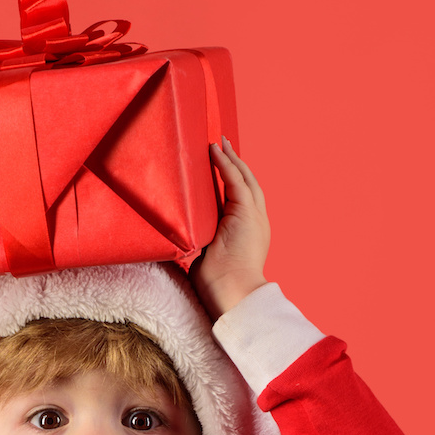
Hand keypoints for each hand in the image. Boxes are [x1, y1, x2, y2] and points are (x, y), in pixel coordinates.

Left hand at [192, 139, 271, 319]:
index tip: (220, 164)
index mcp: (248, 230)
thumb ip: (199, 240)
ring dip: (231, 158)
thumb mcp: (206, 254)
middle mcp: (256, 220)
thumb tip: (178, 236)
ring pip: (245, 178)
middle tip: (222, 145)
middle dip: (235, 162)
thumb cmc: (217, 283)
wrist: (232, 292)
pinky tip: (215, 151)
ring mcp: (254, 215)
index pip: (241, 198)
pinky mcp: (247, 212)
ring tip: (219, 142)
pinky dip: (226, 163)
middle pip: (248, 182)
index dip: (232, 179)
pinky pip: (236, 180)